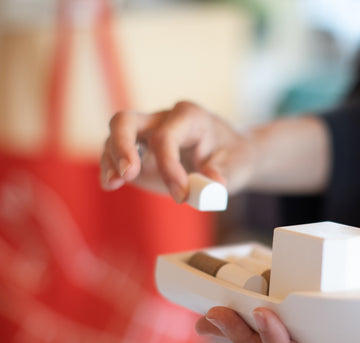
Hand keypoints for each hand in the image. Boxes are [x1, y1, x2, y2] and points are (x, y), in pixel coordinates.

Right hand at [100, 101, 255, 200]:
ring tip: (113, 183)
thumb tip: (212, 184)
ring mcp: (147, 134)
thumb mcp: (236, 166)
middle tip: (127, 173)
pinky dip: (110, 169)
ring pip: (116, 137)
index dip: (169, 167)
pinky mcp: (139, 152)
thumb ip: (223, 173)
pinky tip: (110, 185)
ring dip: (111, 160)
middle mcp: (163, 120)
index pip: (166, 137)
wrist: (231, 157)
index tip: (181, 196)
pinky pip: (116, 155)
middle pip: (126, 121)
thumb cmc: (234, 157)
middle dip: (122, 145)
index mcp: (189, 117)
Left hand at [196, 254, 359, 342]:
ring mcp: (319, 322)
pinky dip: (260, 296)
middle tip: (214, 316)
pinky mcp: (318, 300)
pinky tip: (240, 288)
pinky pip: (284, 302)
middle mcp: (326, 342)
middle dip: (243, 336)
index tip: (263, 314)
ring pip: (272, 329)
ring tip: (210, 311)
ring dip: (240, 322)